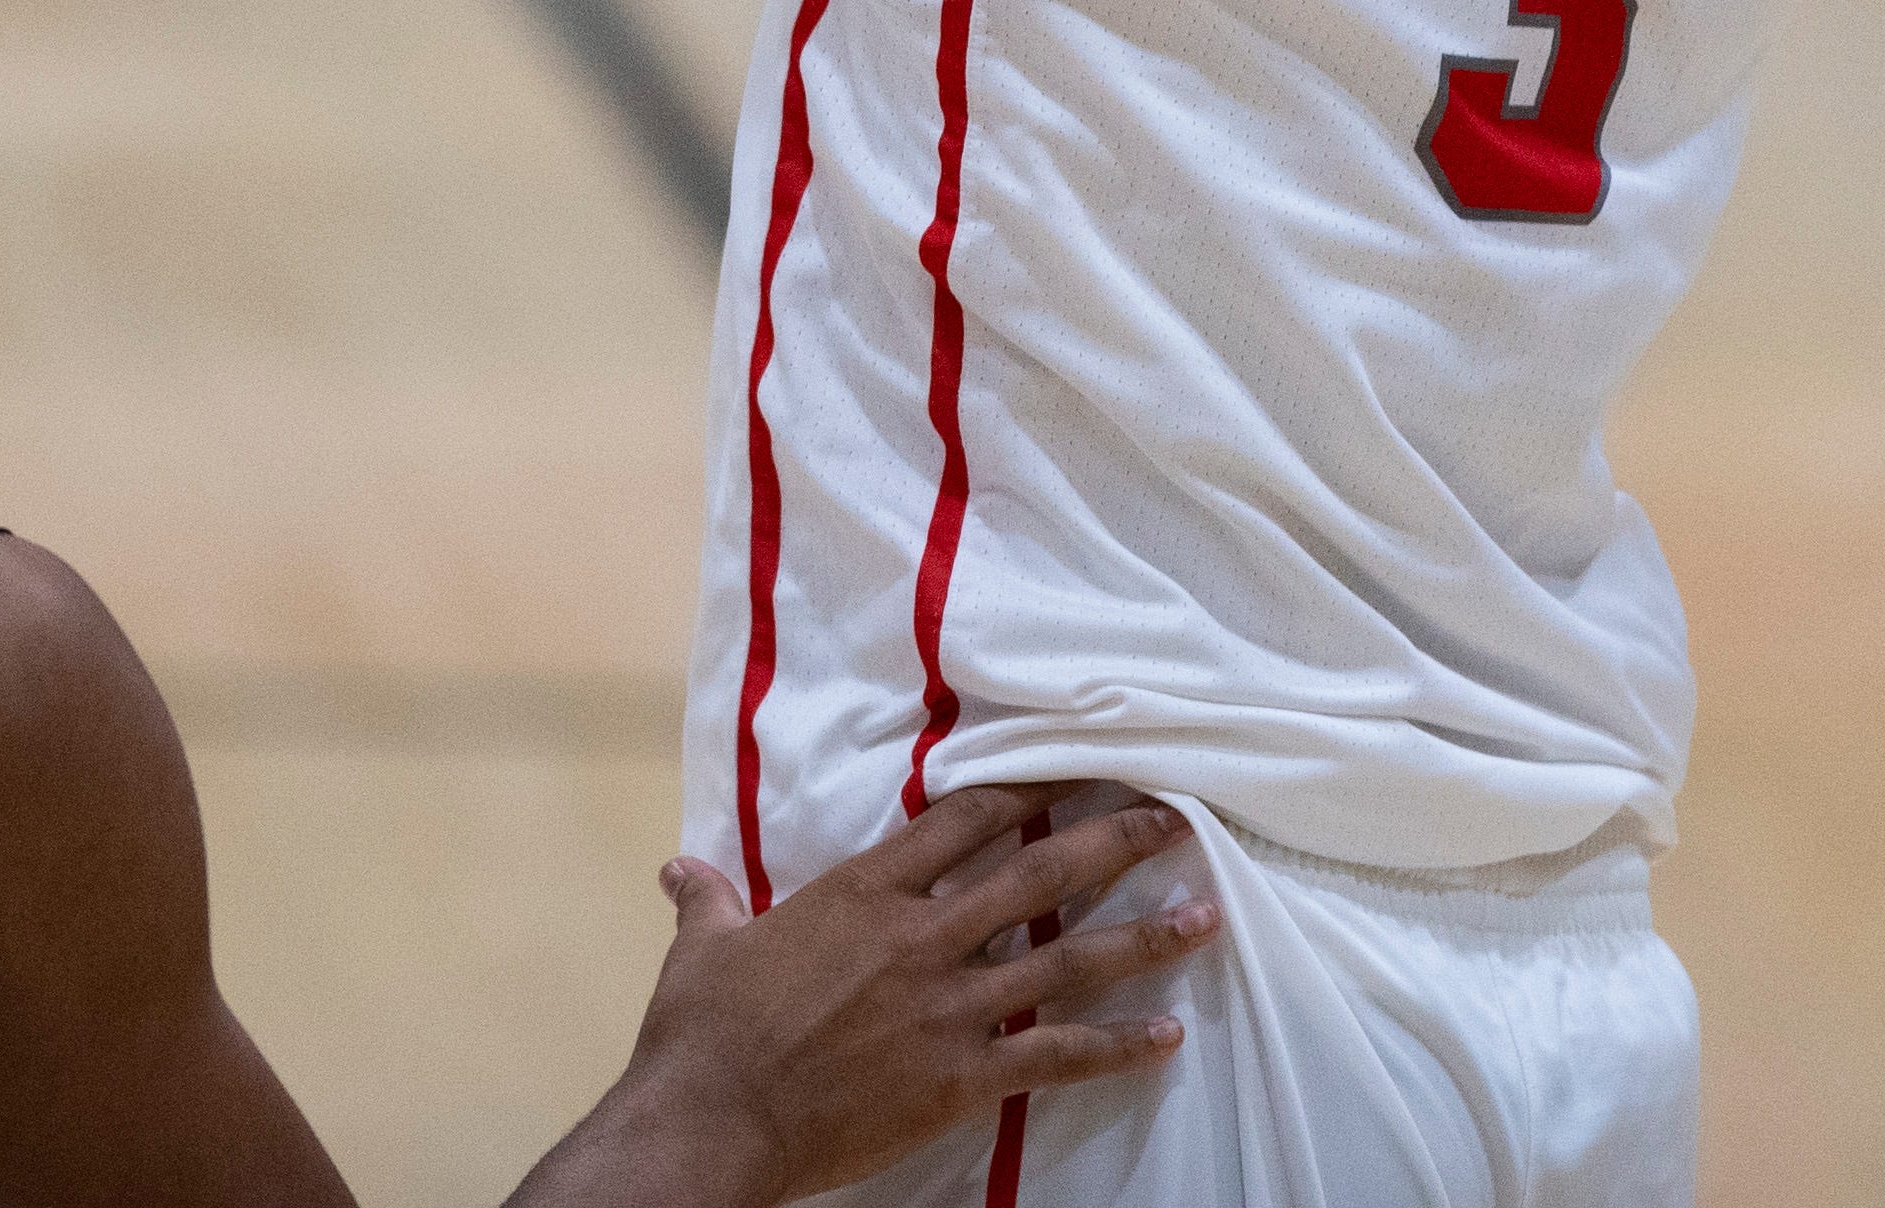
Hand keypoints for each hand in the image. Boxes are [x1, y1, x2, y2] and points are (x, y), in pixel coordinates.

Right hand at [520, 787, 1219, 1207]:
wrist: (711, 1121)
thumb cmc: (701, 1035)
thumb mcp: (703, 950)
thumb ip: (708, 902)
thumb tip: (679, 870)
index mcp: (865, 894)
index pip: (964, 820)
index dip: (1029, 787)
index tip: (1080, 763)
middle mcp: (920, 939)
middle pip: (1038, 875)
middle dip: (1113, 840)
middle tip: (1176, 816)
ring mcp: (946, 1009)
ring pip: (1066, 960)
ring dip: (1141, 937)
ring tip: (1205, 913)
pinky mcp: (959, 1079)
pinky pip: (1053, 1056)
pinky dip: (1114, 1048)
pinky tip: (1164, 1038)